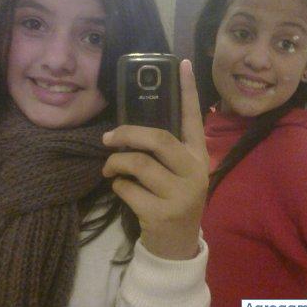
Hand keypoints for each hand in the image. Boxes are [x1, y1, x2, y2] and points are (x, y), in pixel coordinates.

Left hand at [102, 59, 208, 259]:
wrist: (177, 243)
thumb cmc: (173, 198)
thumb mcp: (177, 172)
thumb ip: (164, 151)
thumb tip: (131, 128)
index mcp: (198, 156)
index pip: (195, 117)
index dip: (188, 90)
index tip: (183, 63)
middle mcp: (195, 172)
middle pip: (158, 138)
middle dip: (126, 134)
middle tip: (108, 138)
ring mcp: (180, 194)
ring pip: (138, 164)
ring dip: (115, 164)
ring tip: (109, 169)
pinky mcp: (162, 213)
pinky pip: (127, 189)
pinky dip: (118, 186)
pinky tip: (121, 189)